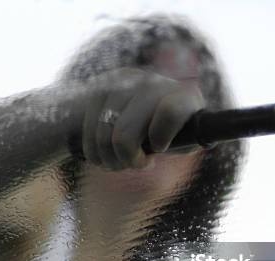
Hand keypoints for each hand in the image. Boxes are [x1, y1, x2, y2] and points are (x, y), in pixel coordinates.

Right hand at [82, 68, 204, 169]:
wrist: (153, 108)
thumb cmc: (175, 134)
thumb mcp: (186, 140)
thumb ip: (180, 142)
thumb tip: (159, 144)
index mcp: (183, 95)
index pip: (170, 112)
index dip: (160, 138)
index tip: (158, 149)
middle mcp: (152, 82)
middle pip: (125, 134)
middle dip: (127, 160)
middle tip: (137, 163)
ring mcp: (123, 82)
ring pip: (103, 136)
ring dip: (110, 160)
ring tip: (121, 161)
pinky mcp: (100, 88)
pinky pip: (88, 132)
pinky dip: (95, 152)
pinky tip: (106, 154)